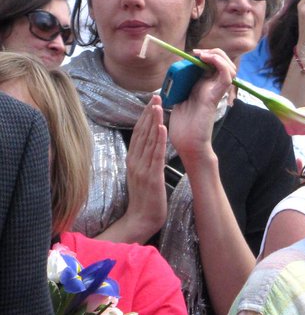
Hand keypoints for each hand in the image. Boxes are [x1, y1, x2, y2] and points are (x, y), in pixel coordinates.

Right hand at [123, 96, 168, 236]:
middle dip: (148, 114)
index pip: (138, 134)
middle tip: (155, 96)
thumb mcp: (141, 175)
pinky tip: (162, 128)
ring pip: (148, 140)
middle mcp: (135, 161)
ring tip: (158, 106)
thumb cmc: (145, 198)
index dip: (144, 117)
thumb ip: (144, 160)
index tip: (150, 103)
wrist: (141, 219)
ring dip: (153, 122)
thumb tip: (149, 146)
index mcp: (133, 160)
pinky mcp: (152, 176)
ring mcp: (142, 168)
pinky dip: (158, 140)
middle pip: (141, 133)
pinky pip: (155, 155)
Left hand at [167, 49, 235, 162]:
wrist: (186, 142)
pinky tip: (206, 60)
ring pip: (230, 67)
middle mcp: (214, 87)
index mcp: (205, 86)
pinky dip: (220, 64)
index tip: (193, 53)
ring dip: (218, 56)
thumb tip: (176, 69)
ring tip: (203, 55)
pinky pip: (226, 77)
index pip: (215, 64)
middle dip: (213, 52)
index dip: (208, 54)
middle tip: (198, 53)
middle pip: (225, 63)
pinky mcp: (215, 96)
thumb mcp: (178, 97)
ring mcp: (216, 92)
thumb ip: (181, 84)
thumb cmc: (182, 125)